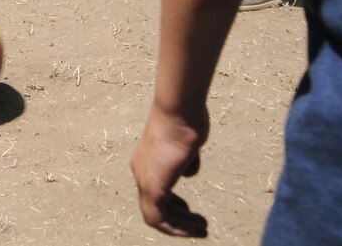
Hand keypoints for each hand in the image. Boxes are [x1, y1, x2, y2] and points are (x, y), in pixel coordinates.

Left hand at [130, 104, 208, 237]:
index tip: (188, 209)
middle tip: (198, 223)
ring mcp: (144, 179)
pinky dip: (177, 229)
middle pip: (154, 203)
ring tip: (201, 230)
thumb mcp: (187, 142)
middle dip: (177, 217)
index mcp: (146, 159)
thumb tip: (187, 170)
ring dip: (179, 227)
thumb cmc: (185, 120)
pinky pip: (159, 219)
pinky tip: (197, 229)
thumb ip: (185, 158)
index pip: (155, 189)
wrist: (178, 111)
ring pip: (156, 215)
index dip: (173, 202)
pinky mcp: (152, 188)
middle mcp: (140, 170)